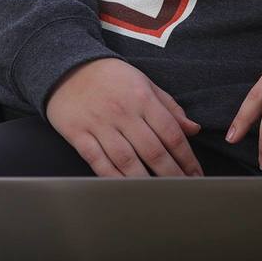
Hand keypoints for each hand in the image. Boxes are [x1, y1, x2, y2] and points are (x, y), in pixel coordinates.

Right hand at [44, 57, 204, 177]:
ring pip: (127, 160)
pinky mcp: (78, 134)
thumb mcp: (144, 82)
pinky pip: (98, 161)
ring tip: (159, 194)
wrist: (66, 66)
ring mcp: (99, 124)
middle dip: (171, 174)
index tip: (195, 173)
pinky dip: (113, 177)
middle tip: (183, 189)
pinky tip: (126, 188)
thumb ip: (169, 107)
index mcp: (142, 98)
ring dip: (145, 181)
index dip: (186, 157)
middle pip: (152, 150)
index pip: (171, 133)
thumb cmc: (110, 76)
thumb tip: (193, 129)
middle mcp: (123, 112)